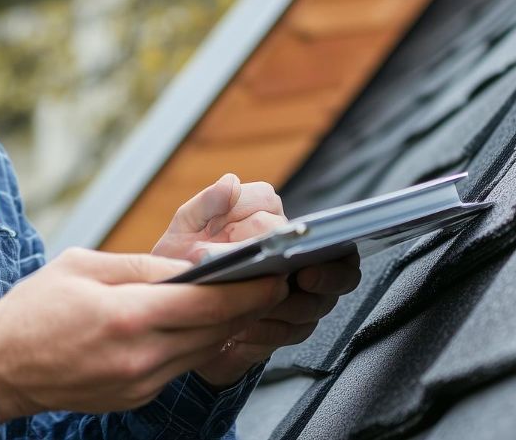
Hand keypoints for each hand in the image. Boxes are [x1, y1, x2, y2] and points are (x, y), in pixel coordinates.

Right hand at [0, 247, 288, 422]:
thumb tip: (194, 265)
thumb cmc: (33, 310)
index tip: (274, 273)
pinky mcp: (136, 395)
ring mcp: (139, 382)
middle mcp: (140, 356)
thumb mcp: (83, 266)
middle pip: (216, 331)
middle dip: (247, 305)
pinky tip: (191, 323)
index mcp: (127, 316)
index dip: (250, 289)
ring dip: (223, 325)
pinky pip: (178, 365)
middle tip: (268, 280)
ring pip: (203, 350)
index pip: (210, 304)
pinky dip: (192, 343)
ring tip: (235, 297)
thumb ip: (143, 266)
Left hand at [152, 175, 361, 388]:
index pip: (305, 223)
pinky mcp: (289, 326)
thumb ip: (207, 203)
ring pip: (318, 303)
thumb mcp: (188, 224)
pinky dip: (269, 332)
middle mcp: (297, 255)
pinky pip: (293, 332)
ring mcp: (299, 294)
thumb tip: (230, 183)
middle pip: (338, 263)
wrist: (177, 300)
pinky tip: (243, 330)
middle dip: (327, 272)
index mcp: (275, 222)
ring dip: (289, 308)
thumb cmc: (185, 255)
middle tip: (304, 277)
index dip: (291, 234)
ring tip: (256, 310)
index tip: (273, 243)